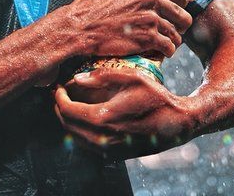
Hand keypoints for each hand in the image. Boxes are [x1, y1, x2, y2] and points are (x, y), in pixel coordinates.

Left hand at [53, 67, 196, 157]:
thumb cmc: (155, 97)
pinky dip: (79, 132)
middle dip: (59, 108)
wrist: (176, 124)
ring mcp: (108, 150)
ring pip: (75, 139)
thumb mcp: (131, 77)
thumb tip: (77, 78)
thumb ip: (102, 77)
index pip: (67, 110)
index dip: (58, 96)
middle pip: (67, 126)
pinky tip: (84, 119)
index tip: (58, 86)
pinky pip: (87, 146)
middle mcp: (102, 138)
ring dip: (68, 121)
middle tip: (59, 94)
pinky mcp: (114, 156)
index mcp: (103, 118)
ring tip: (69, 104)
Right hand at [65, 0, 194, 60]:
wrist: (81, 26)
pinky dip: (167, 51)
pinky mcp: (147, 37)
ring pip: (176, 33)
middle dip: (181, 24)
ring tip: (165, 43)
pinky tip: (160, 52)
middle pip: (182, 13)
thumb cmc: (93, 8)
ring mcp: (150, 17)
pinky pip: (169, 46)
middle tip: (175, 30)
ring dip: (173, 40)